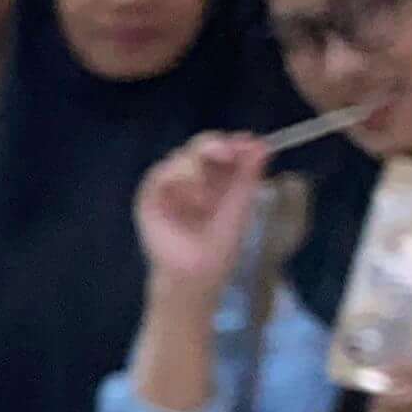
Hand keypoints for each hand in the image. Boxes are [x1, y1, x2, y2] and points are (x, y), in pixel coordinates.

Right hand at [133, 135, 269, 295]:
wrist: (198, 269)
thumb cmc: (219, 242)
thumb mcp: (241, 204)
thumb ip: (249, 173)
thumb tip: (262, 144)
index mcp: (214, 176)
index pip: (222, 148)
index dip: (234, 142)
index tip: (250, 142)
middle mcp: (192, 175)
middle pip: (199, 145)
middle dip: (215, 145)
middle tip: (229, 152)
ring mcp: (170, 183)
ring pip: (181, 155)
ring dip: (198, 170)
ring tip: (206, 201)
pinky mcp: (150, 193)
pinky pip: (163, 172)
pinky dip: (181, 180)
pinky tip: (194, 200)